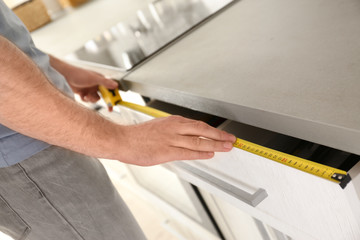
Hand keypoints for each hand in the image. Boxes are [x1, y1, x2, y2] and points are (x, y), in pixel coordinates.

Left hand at [49, 55, 117, 101]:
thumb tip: (116, 85)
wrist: (64, 76)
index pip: (110, 88)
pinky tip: (82, 96)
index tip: (116, 103)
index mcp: (100, 80)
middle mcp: (96, 85)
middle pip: (104, 95)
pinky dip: (86, 99)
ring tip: (87, 96)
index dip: (114, 96)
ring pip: (95, 99)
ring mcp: (89, 89)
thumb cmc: (79, 74)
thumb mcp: (94, 78)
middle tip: (109, 108)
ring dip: (92, 99)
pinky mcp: (83, 93)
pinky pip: (87, 100)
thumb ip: (105, 82)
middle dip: (104, 100)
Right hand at [119, 115, 235, 165]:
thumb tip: (188, 138)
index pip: (199, 124)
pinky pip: (188, 152)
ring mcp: (171, 139)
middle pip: (203, 130)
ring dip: (215, 144)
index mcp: (173, 121)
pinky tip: (209, 154)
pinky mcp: (166, 151)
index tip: (223, 134)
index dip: (214, 130)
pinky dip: (201, 153)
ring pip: (198, 141)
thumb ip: (175, 132)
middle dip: (220, 136)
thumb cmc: (139, 136)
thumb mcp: (159, 127)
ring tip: (226, 147)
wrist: (122, 140)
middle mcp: (174, 128)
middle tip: (231, 140)